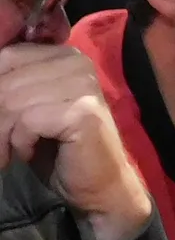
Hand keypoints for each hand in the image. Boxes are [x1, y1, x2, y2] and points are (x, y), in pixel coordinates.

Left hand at [0, 44, 150, 239]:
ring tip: (7, 152)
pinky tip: (29, 153)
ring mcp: (83, 86)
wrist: (99, 185)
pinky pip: (28, 120)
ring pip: (12, 100)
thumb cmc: (58, 148)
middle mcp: (77, 63)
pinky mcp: (83, 112)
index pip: (7, 56)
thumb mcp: (27, 107)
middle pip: (6, 79)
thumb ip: (10, 84)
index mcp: (63, 55)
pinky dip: (20, 142)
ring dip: (2, 134)